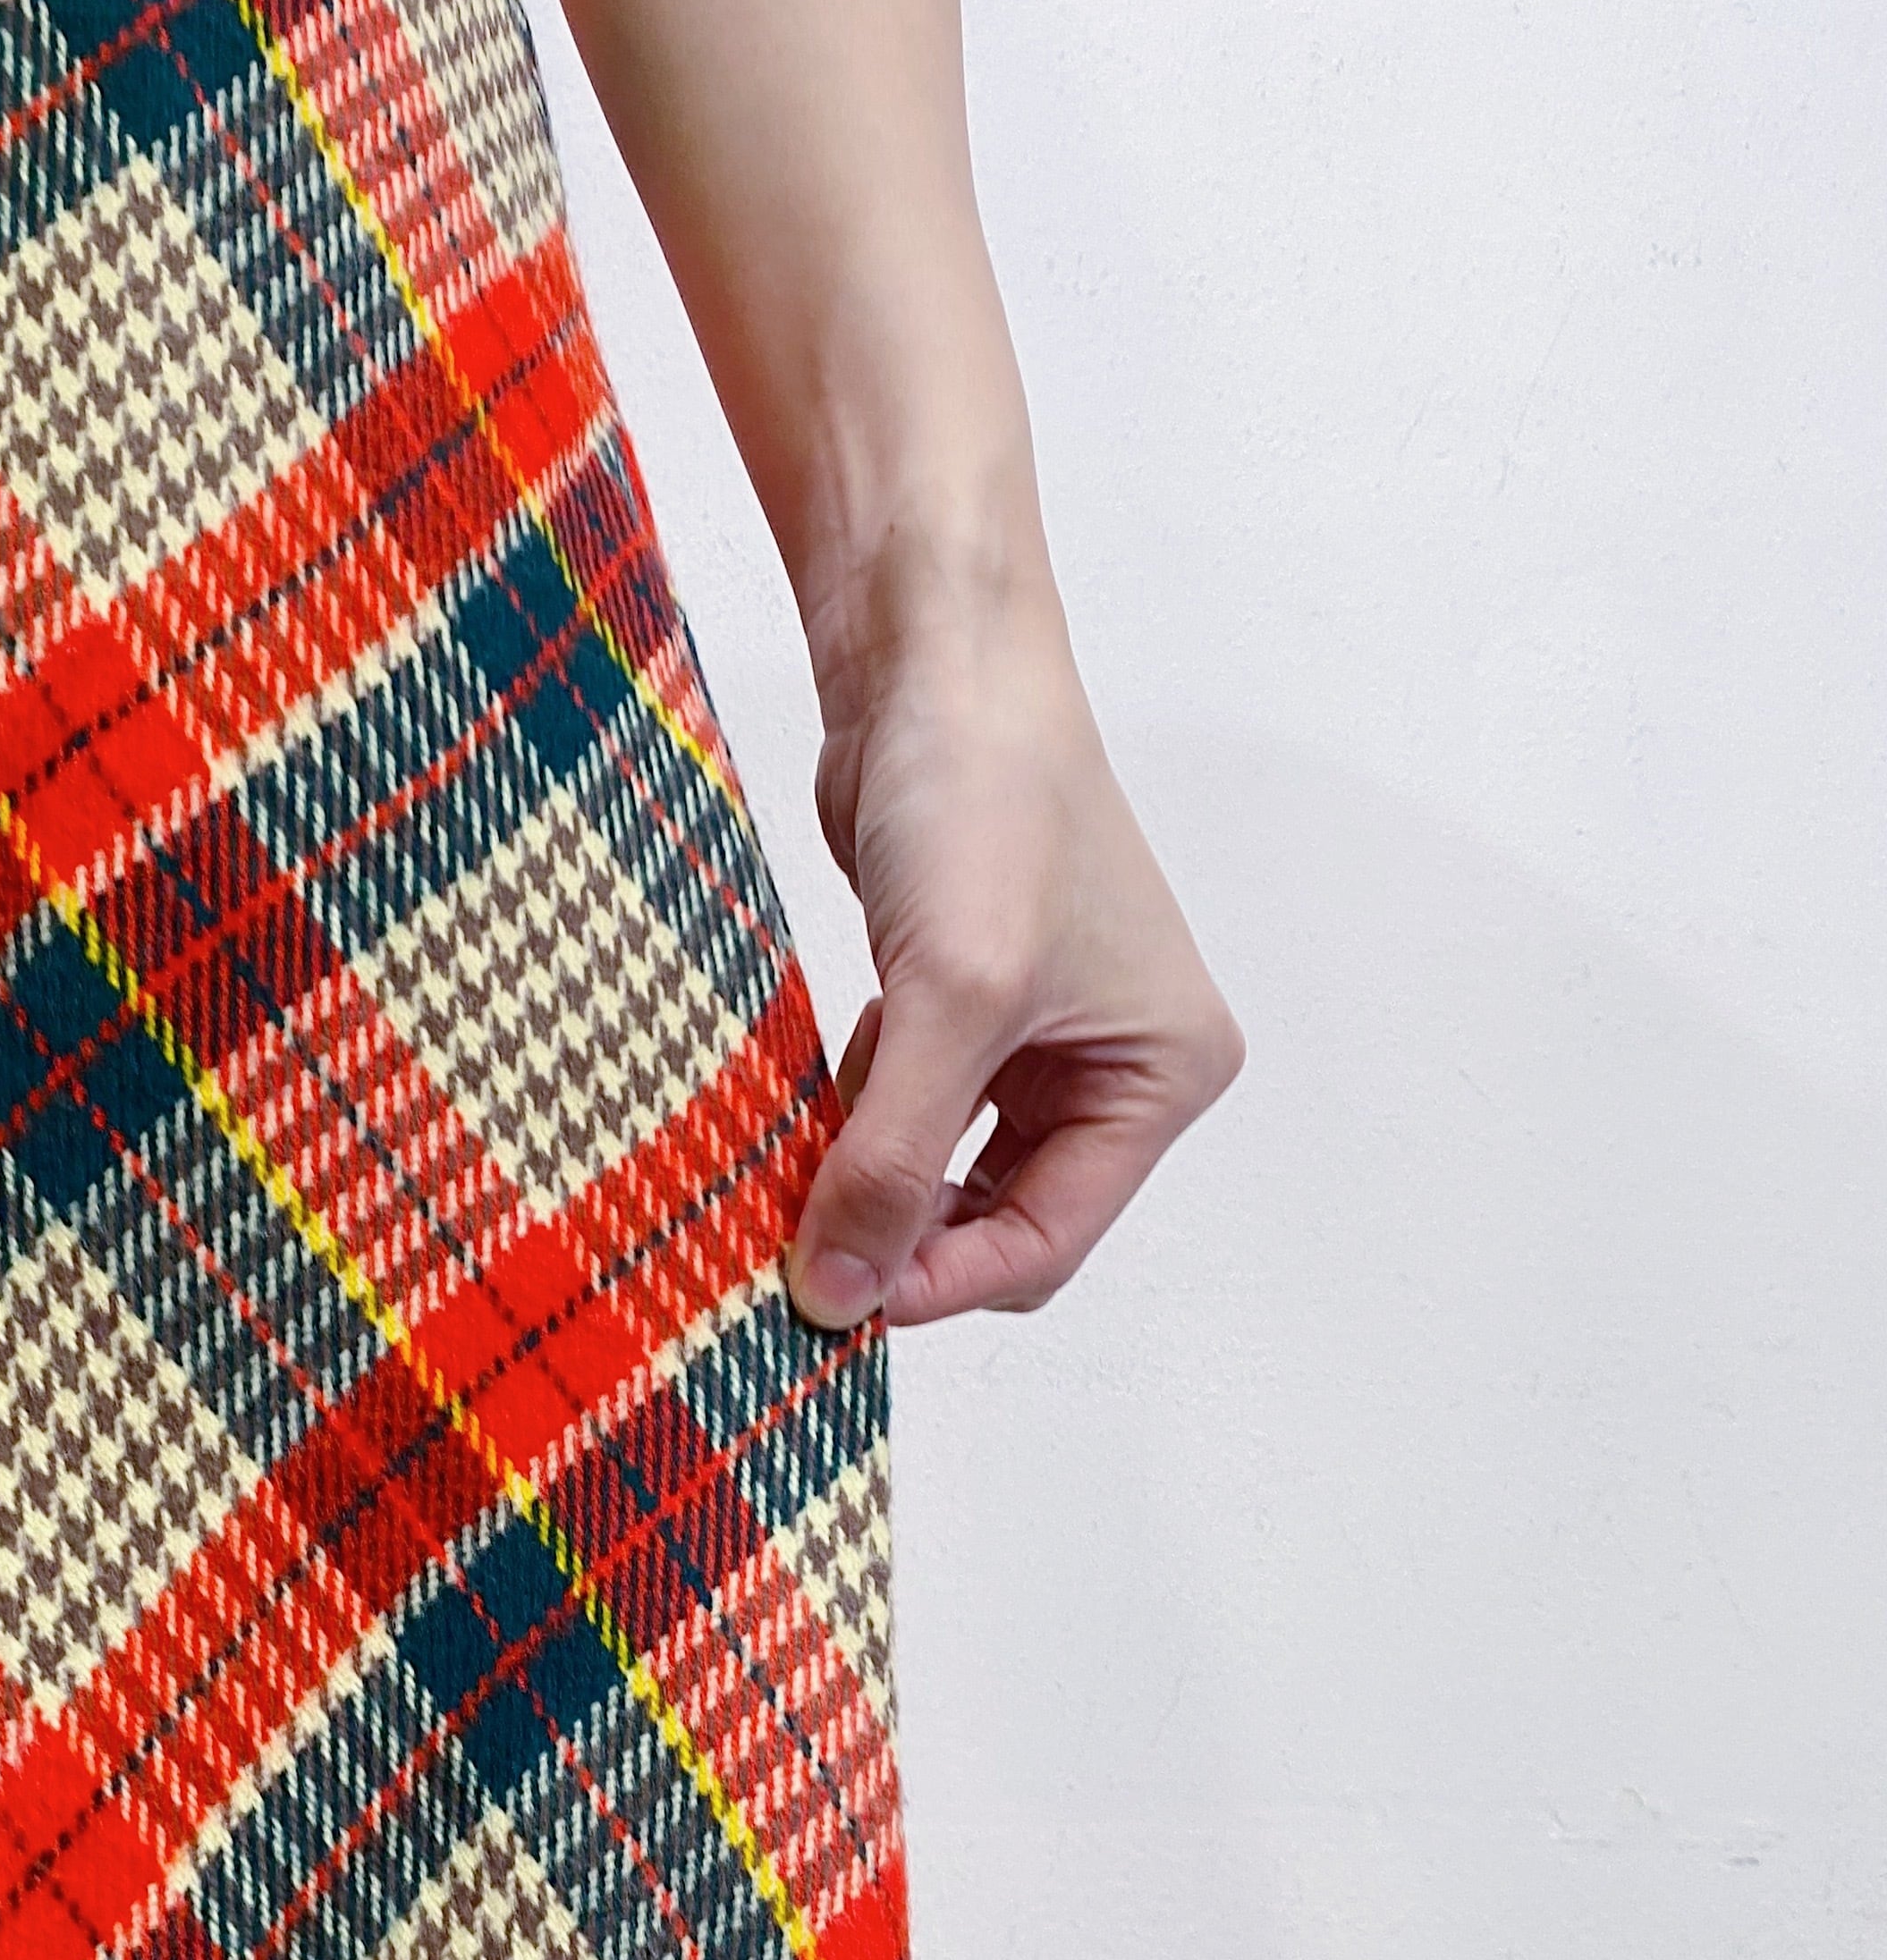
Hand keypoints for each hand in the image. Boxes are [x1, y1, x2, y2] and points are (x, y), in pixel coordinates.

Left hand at [783, 550, 1243, 1328]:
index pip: (1050, 1241)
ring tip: (795, 1169)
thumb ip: (892, 1160)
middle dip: (906, 1234)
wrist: (933, 659)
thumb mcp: (947, 1003)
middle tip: (800, 1248)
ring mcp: (1042, 1030)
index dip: (940, 1280)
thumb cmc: (985, 803)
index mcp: (1164, 1074)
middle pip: (1001, 1217)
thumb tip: (836, 1297)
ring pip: (945, 1166)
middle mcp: (1118, 1062)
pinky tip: (811, 1100)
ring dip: (872, 1176)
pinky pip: (911, 1103)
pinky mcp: (968, 997)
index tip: (833, 1300)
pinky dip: (860, 1114)